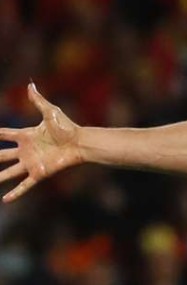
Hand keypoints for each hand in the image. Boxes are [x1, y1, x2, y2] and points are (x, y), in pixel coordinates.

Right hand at [0, 83, 82, 202]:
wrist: (80, 143)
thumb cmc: (67, 127)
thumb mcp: (50, 112)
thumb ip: (38, 101)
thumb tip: (30, 84)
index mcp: (26, 136)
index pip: (4, 135)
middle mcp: (26, 151)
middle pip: (2, 155)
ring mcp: (31, 163)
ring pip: (9, 172)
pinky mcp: (38, 173)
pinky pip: (24, 185)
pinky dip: (15, 193)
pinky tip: (5, 200)